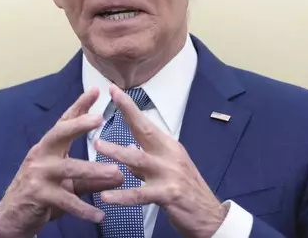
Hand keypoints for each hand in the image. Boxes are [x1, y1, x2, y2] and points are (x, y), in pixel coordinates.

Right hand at [0, 88, 124, 237]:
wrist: (12, 216)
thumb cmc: (42, 192)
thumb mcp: (67, 182)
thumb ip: (92, 177)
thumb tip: (120, 174)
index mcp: (48, 147)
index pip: (65, 122)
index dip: (79, 106)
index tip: (95, 90)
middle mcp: (41, 156)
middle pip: (59, 134)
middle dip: (79, 125)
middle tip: (99, 118)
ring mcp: (38, 175)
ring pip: (69, 169)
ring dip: (94, 170)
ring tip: (116, 172)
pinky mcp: (39, 196)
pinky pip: (66, 201)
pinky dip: (84, 209)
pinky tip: (100, 215)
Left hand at [95, 85, 227, 237]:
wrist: (209, 216)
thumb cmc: (186, 191)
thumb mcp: (167, 170)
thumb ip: (145, 159)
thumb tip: (128, 144)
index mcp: (168, 147)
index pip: (146, 122)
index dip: (129, 106)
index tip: (113, 90)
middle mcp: (170, 155)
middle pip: (145, 130)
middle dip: (128, 112)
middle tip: (109, 98)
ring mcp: (170, 174)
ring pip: (139, 159)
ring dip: (117, 151)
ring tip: (98, 145)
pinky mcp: (169, 194)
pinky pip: (140, 194)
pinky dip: (122, 195)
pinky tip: (106, 196)